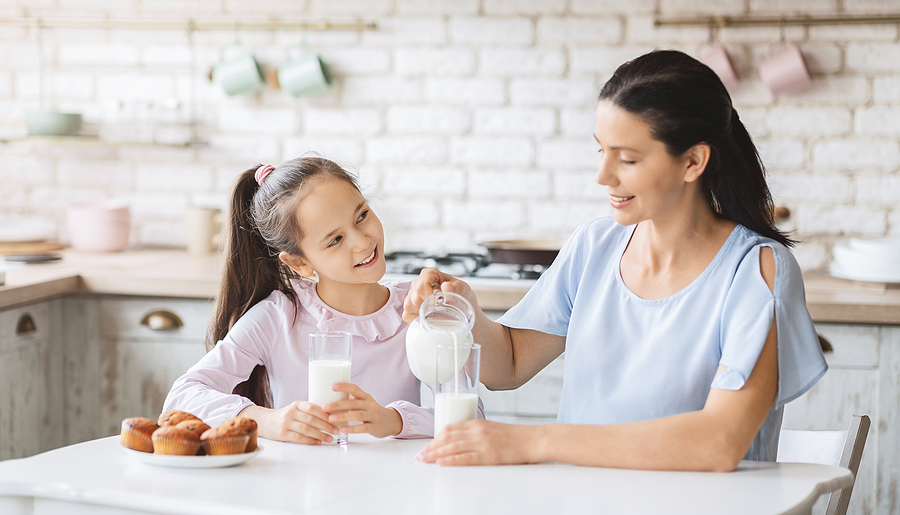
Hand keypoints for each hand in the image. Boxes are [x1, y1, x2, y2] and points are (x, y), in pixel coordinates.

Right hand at [240, 401, 338, 444]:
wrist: (265, 422)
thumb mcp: (296, 409)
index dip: (325, 414)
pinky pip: (299, 438)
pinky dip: (310, 441)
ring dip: (320, 435)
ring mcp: (286, 423)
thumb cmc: (285, 416)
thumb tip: (330, 417)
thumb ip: (309, 412)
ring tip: (329, 438)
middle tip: (336, 430)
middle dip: (326, 426)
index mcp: (296, 404)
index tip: (336, 419)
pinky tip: (318, 442)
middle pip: (311, 419)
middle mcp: (290, 412)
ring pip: (306, 429)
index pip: (313, 407)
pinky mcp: (282, 434)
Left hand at [322, 383, 402, 438]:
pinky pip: (363, 428)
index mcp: (366, 397)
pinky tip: (343, 429)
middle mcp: (370, 405)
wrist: (391, 421)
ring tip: (330, 419)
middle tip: (325, 407)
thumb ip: (351, 402)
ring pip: (357, 415)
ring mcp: (373, 416)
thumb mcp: (364, 403)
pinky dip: (352, 428)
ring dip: (343, 416)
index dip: (344, 386)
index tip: (332, 386)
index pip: (355, 389)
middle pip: (353, 403)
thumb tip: (330, 400)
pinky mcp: (375, 427)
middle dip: (338, 405)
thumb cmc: (372, 412)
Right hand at [402, 268, 477, 322]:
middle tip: (438, 309)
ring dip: (421, 312)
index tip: (436, 303)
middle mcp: (418, 282)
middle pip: (414, 297)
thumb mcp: (461, 288)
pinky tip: (426, 316)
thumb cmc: (459, 292)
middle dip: (426, 306)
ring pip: (408, 306)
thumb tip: (446, 286)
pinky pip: (406, 315)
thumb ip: (454, 288)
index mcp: (429, 274)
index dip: (427, 296)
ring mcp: (412, 294)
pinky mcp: (410, 305)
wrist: (461, 301)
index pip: (421, 285)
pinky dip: (416, 318)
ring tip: (433, 312)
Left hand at [416, 419, 538, 465]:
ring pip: (452, 447)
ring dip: (435, 454)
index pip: (449, 428)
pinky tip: (441, 463)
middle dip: (431, 447)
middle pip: (447, 438)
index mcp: (477, 423)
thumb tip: (459, 440)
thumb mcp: (491, 429)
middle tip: (420, 455)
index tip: (426, 445)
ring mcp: (483, 443)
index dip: (435, 438)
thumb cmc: (513, 436)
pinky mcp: (489, 455)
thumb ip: (475, 432)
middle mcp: (477, 431)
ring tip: (425, 460)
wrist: (532, 440)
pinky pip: (466, 458)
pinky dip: (451, 460)